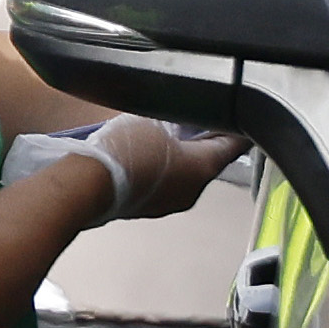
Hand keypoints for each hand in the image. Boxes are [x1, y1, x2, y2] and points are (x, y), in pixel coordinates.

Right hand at [93, 115, 248, 219]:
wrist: (85, 185)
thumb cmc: (122, 154)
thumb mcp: (152, 120)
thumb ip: (173, 120)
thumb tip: (175, 123)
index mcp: (204, 167)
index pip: (233, 145)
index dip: (238, 129)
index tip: (242, 122)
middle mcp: (193, 190)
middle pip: (207, 160)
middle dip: (201, 141)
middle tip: (194, 121)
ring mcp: (169, 202)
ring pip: (182, 174)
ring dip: (176, 157)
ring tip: (159, 137)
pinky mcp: (146, 207)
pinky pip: (160, 184)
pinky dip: (156, 170)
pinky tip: (138, 156)